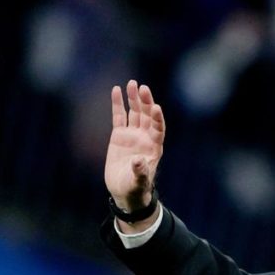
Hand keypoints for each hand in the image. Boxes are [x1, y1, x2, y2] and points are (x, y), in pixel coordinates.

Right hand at [105, 80, 164, 210]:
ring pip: (134, 113)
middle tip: (142, 88)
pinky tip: (116, 90)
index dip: (157, 118)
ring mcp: (132, 135)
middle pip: (146, 116)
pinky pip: (119, 116)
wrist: (124, 191)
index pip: (158, 128)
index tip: (155, 107)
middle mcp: (145, 138)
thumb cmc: (135, 188)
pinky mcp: (119, 135)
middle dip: (145, 102)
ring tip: (132, 83)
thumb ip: (140, 172)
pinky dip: (117, 104)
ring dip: (134, 99)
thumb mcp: (138, 182)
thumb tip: (138, 161)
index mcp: (154, 147)